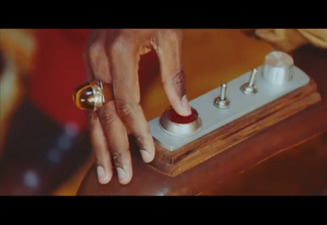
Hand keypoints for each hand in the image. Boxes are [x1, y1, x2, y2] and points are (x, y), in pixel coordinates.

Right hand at [84, 29, 190, 184]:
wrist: (126, 3)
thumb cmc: (150, 14)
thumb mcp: (169, 37)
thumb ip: (175, 74)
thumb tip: (182, 109)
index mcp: (120, 50)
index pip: (128, 102)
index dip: (137, 131)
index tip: (147, 153)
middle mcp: (99, 58)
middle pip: (105, 113)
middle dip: (113, 148)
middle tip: (121, 175)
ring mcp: (90, 61)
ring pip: (92, 112)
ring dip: (98, 144)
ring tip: (104, 171)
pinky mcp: (90, 64)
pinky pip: (91, 102)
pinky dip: (96, 127)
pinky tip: (100, 144)